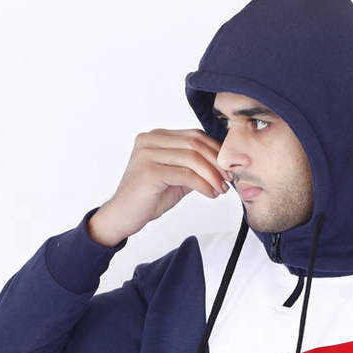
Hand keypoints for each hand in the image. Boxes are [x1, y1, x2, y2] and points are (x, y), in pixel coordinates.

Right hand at [89, 128, 230, 244]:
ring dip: (212, 175)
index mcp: (156, 136)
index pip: (194, 136)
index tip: (229, 169)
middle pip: (195, 144)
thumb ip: (194, 167)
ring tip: (221, 189)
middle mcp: (150, 140)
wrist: (123, 216)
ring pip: (193, 158)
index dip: (216, 151)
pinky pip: (186, 175)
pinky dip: (203, 184)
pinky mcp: (149, 171)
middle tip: (229, 179)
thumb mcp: (176, 178)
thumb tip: (222, 166)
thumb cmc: (149, 198)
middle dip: (217, 162)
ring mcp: (148, 153)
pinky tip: (211, 194)